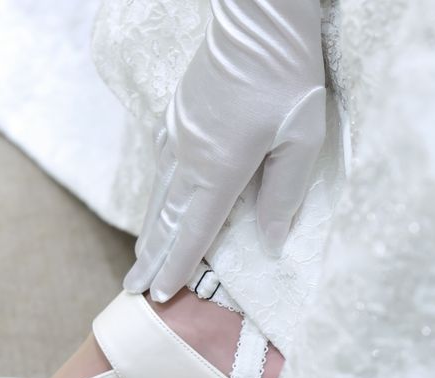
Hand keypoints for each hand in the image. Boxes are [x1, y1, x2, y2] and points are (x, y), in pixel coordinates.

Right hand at [123, 0, 325, 301]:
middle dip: (150, 259)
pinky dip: (154, 200)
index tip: (159, 294)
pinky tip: (153, 212)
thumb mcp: (301, 139)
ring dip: (148, 233)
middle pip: (166, 221)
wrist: (257, 23)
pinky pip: (161, 172)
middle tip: (133, 288)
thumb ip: (283, 195)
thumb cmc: (287, 78)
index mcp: (221, 170)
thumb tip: (270, 242)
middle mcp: (190, 160)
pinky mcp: (175, 122)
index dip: (176, 266)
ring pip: (158, 198)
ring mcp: (178, 139)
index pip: (194, 231)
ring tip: (137, 260)